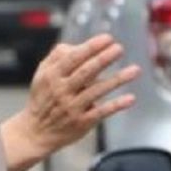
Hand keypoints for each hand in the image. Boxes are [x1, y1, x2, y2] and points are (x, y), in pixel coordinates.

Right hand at [1, 35, 139, 170]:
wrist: (36, 131)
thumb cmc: (43, 98)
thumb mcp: (42, 74)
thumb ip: (57, 57)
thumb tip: (79, 45)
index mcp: (52, 76)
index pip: (73, 58)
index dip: (91, 47)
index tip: (107, 38)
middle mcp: (62, 91)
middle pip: (86, 72)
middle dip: (104, 59)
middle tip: (119, 48)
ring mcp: (72, 107)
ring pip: (97, 91)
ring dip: (117, 79)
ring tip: (135, 70)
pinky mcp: (82, 122)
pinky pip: (101, 112)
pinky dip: (116, 105)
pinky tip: (130, 98)